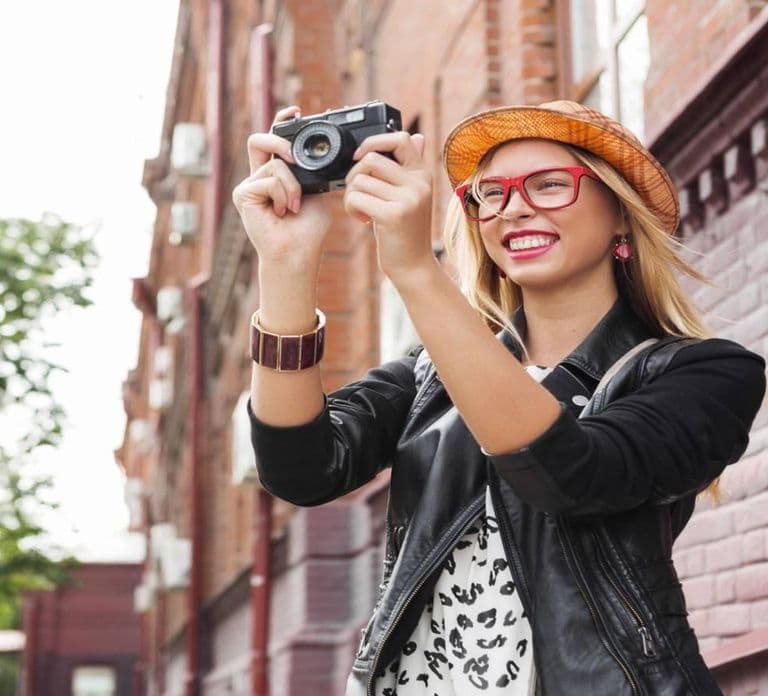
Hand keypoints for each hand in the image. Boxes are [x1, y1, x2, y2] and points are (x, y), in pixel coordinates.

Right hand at [232, 105, 336, 270]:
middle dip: (280, 140)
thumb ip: (313, 172)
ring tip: (294, 207)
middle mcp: (259, 177)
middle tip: (295, 158)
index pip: (274, 140)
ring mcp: (249, 185)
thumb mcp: (317, 192)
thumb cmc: (309, 230)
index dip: (282, 122)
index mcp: (277, 175)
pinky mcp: (243, 194)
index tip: (296, 111)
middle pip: (259, 140)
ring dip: (292, 186)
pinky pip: (269, 179)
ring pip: (274, 165)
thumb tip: (320, 155)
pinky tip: (282, 212)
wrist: (299, 252)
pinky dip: (283, 194)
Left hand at [343, 132, 433, 283]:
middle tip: (358, 194)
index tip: (360, 156)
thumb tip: (416, 137)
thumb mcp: (412, 196)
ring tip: (361, 210)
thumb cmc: (406, 232)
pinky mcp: (393, 215)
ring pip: (359, 180)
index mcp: (423, 175)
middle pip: (371, 160)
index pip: (402, 138)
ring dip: (351, 196)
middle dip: (354, 175)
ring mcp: (408, 199)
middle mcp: (419, 184)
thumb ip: (409, 169)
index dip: (375, 141)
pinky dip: (350, 208)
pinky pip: (356, 198)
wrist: (413, 266)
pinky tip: (361, 219)